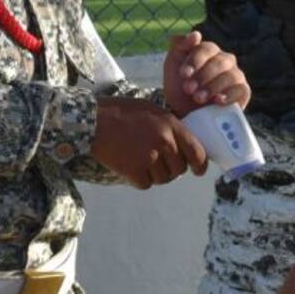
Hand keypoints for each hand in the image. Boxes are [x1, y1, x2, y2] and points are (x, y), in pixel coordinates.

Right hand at [91, 97, 208, 187]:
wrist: (93, 121)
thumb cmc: (121, 112)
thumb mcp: (151, 110)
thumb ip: (169, 125)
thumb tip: (184, 142)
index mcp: (170, 125)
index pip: (197, 152)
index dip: (200, 165)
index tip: (199, 170)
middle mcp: (164, 142)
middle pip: (179, 169)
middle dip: (172, 168)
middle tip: (158, 161)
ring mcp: (149, 157)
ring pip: (163, 179)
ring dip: (155, 174)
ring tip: (141, 160)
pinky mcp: (134, 170)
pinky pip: (146, 183)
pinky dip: (140, 179)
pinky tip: (131, 165)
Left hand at [164, 31, 250, 117]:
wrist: (185, 112)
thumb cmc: (179, 85)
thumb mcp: (173, 65)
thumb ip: (180, 46)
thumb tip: (196, 34)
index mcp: (209, 51)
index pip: (206, 49)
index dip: (195, 60)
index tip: (183, 74)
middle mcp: (225, 60)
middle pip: (219, 62)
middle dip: (202, 76)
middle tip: (188, 89)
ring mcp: (235, 75)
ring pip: (230, 76)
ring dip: (212, 87)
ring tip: (198, 98)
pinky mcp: (242, 92)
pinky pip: (241, 90)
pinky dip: (229, 96)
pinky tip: (217, 101)